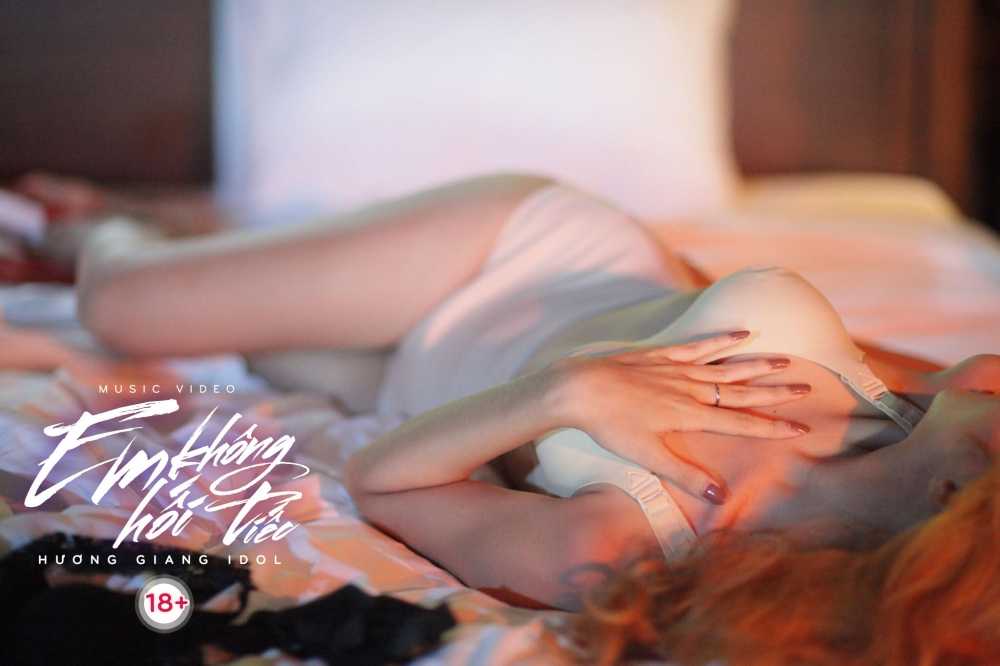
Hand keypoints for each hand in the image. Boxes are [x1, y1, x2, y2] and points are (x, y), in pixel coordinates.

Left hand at [554, 331, 811, 503]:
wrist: (580, 388)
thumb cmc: (611, 426)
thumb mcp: (647, 455)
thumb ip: (684, 475)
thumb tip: (719, 496)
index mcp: (690, 415)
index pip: (740, 422)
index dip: (772, 426)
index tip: (801, 427)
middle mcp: (690, 390)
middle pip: (741, 391)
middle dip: (775, 392)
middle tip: (806, 389)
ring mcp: (677, 370)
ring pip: (725, 366)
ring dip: (756, 364)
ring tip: (785, 360)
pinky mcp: (661, 356)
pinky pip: (698, 346)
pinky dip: (720, 340)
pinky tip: (740, 334)